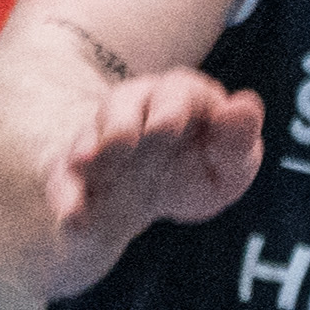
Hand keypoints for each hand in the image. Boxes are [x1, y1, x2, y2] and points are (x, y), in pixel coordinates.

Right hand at [46, 70, 266, 263]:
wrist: (129, 206)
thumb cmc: (189, 174)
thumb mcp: (227, 168)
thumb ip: (240, 142)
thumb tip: (245, 105)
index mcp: (177, 100)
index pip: (181, 90)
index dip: (175, 106)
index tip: (170, 128)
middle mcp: (134, 111)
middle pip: (127, 101)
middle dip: (127, 119)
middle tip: (131, 140)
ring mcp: (99, 140)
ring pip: (92, 132)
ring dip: (93, 146)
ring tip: (88, 161)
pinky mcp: (71, 173)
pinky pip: (64, 180)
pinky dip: (69, 199)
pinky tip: (74, 219)